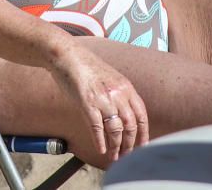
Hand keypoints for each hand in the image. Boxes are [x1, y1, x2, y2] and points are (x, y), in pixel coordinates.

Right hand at [50, 44, 148, 162]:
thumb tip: (123, 114)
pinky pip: (97, 127)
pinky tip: (101, 150)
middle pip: (130, 125)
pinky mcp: (87, 103)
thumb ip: (119, 93)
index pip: (141, 115)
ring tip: (114, 157)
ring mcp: (103, 99)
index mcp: (126, 87)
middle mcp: (118, 93)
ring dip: (117, 146)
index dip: (143, 133)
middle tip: (127, 156)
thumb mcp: (110, 77)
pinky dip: (100, 141)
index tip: (143, 146)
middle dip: (130, 144)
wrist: (67, 55)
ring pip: (116, 130)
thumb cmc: (86, 66)